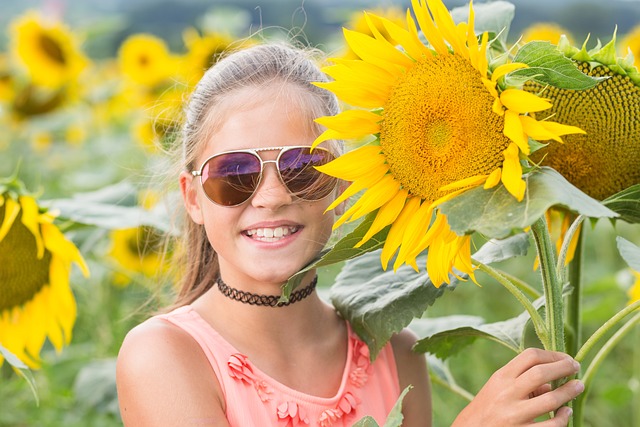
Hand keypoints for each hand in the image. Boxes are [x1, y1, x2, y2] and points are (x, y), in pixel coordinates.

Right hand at [452, 348, 583, 426]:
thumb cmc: (488, 407)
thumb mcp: (498, 388)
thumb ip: (522, 380)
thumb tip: (553, 380)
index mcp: (501, 377)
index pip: (530, 356)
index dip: (552, 355)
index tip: (565, 358)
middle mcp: (507, 393)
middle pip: (541, 373)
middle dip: (564, 367)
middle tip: (575, 367)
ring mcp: (514, 415)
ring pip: (550, 400)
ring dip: (569, 392)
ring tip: (578, 386)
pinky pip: (551, 425)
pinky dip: (563, 417)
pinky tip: (566, 412)